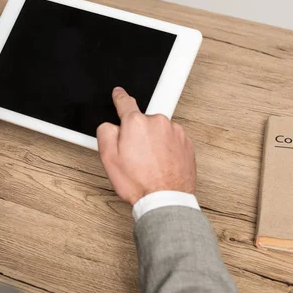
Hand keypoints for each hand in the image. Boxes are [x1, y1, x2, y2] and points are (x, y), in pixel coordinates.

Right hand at [97, 87, 195, 204]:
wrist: (165, 199)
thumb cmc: (139, 182)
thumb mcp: (108, 158)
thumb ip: (105, 132)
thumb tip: (111, 125)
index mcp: (136, 123)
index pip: (125, 102)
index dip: (120, 97)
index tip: (119, 93)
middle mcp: (158, 122)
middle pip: (142, 122)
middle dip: (137, 134)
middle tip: (134, 155)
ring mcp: (174, 132)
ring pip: (158, 131)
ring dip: (153, 142)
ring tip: (150, 164)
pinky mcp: (186, 143)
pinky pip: (171, 140)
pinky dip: (165, 149)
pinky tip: (160, 165)